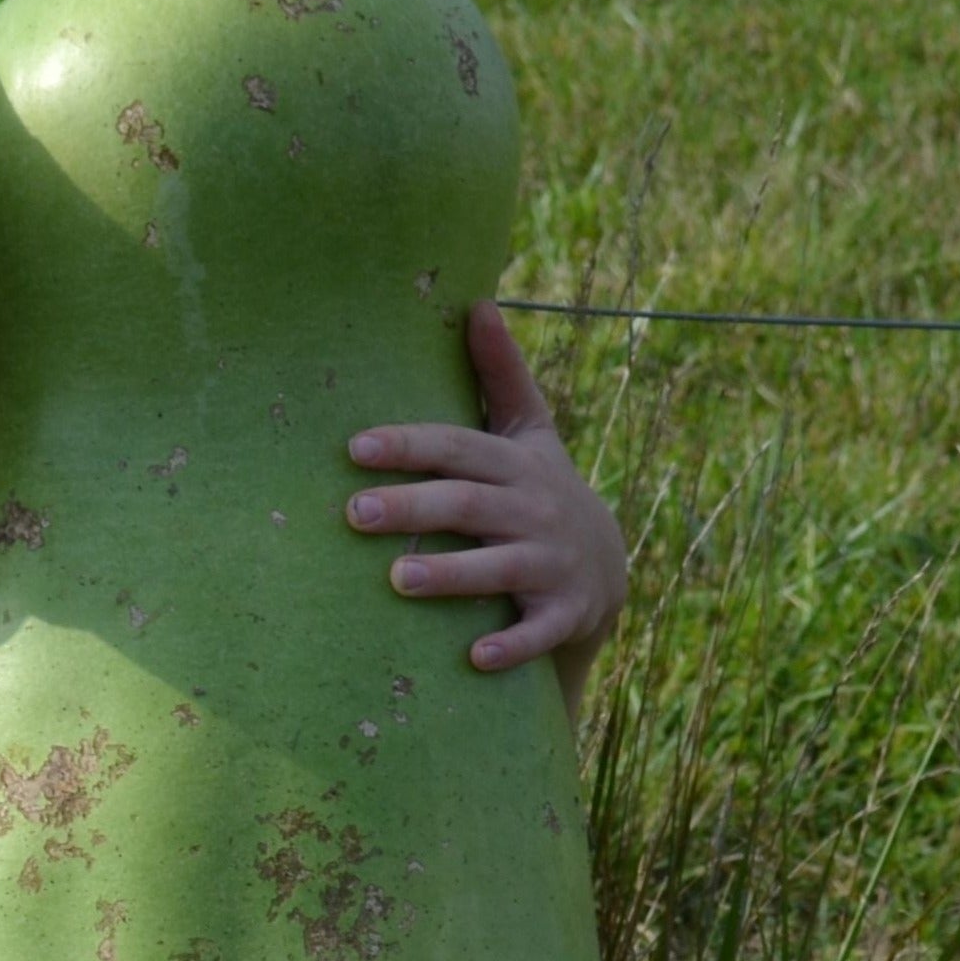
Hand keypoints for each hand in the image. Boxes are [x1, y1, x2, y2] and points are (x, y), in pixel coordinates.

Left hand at [342, 301, 627, 716]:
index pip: (457, 447)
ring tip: (398, 579)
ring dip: (452, 574)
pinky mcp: (565, 615)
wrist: (605, 570)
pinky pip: (538, 632)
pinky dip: (510, 645)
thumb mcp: (529, 433)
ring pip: (500, 566)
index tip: (354, 447)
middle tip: (353, 512)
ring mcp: (552, 563)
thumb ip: (502, 374)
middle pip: (469, 504)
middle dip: (414, 506)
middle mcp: (535, 509)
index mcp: (516, 464)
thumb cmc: (538, 492)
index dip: (410, 445)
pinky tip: (472, 658)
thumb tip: (478, 302)